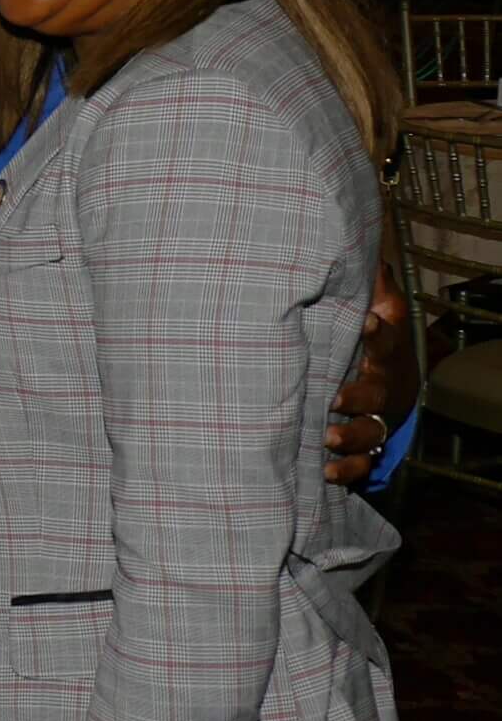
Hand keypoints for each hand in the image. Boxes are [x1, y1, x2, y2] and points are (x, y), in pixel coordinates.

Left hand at [324, 264, 418, 486]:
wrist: (394, 385)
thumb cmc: (372, 340)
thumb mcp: (377, 309)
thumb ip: (372, 285)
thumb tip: (365, 248)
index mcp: (385, 354)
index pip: (386, 340)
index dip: (378, 331)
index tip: (365, 321)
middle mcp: (383, 388)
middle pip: (378, 394)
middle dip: (359, 397)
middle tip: (336, 399)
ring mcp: (376, 419)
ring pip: (371, 432)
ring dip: (353, 436)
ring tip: (330, 438)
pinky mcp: (365, 445)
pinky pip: (361, 464)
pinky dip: (347, 469)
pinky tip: (326, 472)